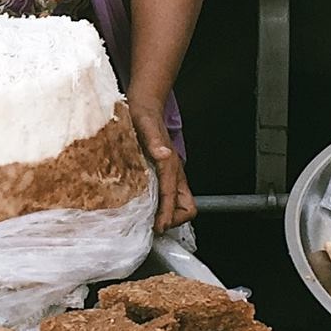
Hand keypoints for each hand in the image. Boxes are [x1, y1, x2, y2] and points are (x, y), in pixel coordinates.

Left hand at [130, 102, 197, 233]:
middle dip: (174, 219)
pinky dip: (160, 206)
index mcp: (170, 163)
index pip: (174, 196)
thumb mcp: (144, 125)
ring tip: (148, 221)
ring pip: (179, 202)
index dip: (168, 214)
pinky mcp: (162, 172)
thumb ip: (155, 140)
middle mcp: (174, 170)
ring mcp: (170, 173)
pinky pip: (167, 195)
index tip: (158, 226)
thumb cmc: (143, 114)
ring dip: (168, 214)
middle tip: (154, 225)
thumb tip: (163, 154)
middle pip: (187, 205)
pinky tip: (143, 208)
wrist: (145, 103)